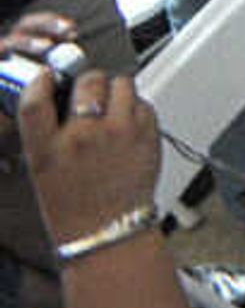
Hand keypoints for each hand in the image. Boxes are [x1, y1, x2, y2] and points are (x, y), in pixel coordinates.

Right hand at [14, 46, 163, 254]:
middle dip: (90, 82)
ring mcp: (118, 132)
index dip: (39, 82)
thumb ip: (50, 131)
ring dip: (116, 92)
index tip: (47, 77)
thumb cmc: (74, 204)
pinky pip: (143, 102)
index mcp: (47, 150)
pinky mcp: (147, 133)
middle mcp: (82, 137)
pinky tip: (127, 127)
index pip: (34, 102)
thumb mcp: (44, 169)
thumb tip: (60, 93)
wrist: (106, 230)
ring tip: (111, 111)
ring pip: (122, 83)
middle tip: (90, 96)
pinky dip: (136, 108)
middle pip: (89, 80)